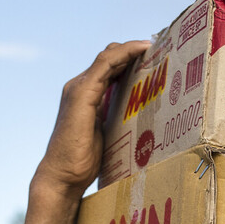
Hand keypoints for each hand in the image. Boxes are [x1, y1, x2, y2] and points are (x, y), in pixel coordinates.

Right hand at [34, 40, 149, 195]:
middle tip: (162, 50)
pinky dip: (125, 54)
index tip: (155, 57)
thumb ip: (113, 119)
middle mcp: (79, 86)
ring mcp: (78, 88)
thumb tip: (137, 117)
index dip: (130, 58)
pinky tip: (142, 50)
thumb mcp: (104, 134)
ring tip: (156, 46)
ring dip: (133, 49)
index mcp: (84, 95)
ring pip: (108, 57)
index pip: (108, 67)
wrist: (62, 177)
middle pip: (109, 58)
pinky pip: (106, 64)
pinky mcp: (82, 93)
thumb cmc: (82, 162)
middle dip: (134, 51)